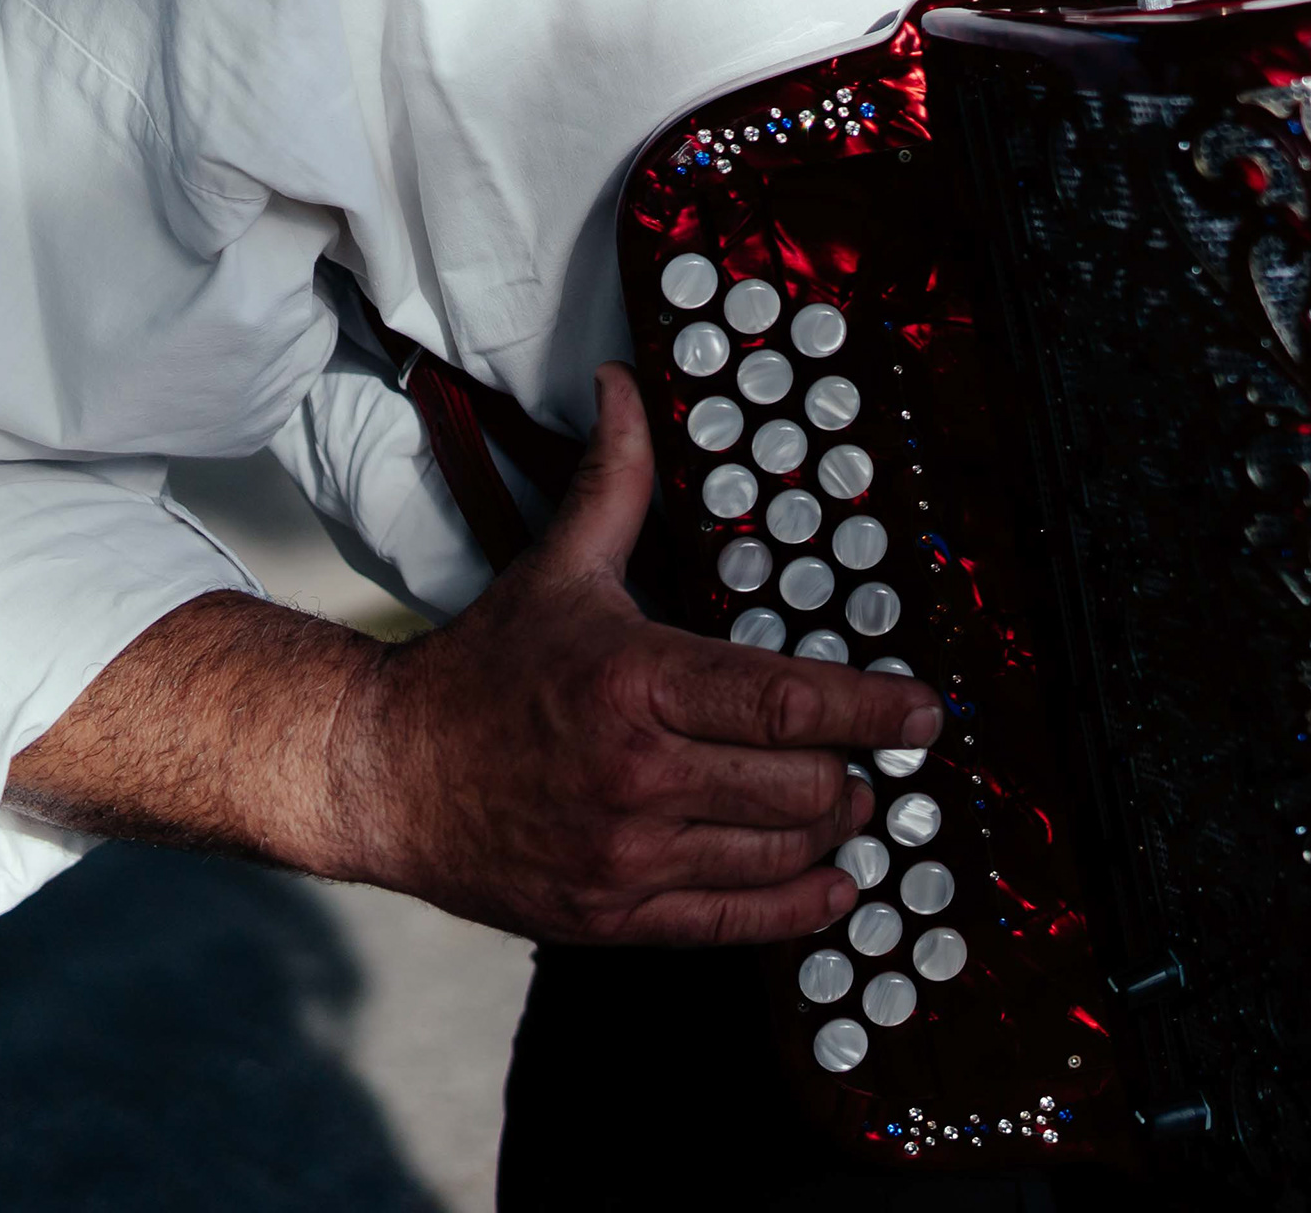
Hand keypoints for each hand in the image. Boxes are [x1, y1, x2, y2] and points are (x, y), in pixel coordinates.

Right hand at [328, 363, 939, 942]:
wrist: (383, 776)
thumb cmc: (485, 669)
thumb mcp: (559, 567)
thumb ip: (617, 481)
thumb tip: (626, 386)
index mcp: (637, 682)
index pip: (789, 703)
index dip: (874, 710)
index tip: (926, 713)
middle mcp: (636, 775)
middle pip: (802, 786)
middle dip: (853, 770)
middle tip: (872, 755)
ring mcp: (623, 854)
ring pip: (780, 854)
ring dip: (831, 831)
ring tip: (843, 803)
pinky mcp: (609, 915)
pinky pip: (732, 924)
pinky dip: (797, 907)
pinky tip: (832, 885)